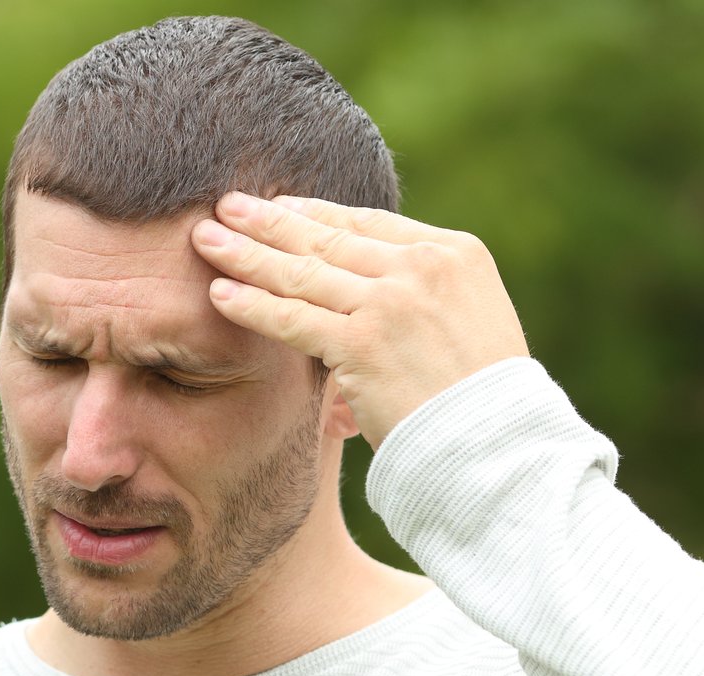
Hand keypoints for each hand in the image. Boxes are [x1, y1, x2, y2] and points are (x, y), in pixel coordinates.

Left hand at [191, 192, 530, 447]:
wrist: (499, 443)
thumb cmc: (482, 398)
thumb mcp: (470, 321)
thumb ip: (423, 294)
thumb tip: (370, 288)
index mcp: (454, 252)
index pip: (368, 224)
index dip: (315, 213)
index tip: (279, 206)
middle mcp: (422, 266)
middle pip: (327, 237)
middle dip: (269, 219)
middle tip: (225, 204)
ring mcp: (390, 302)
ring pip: (301, 271)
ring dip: (245, 253)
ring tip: (204, 239)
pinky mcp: (362, 343)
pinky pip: (291, 317)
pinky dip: (251, 303)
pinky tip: (218, 293)